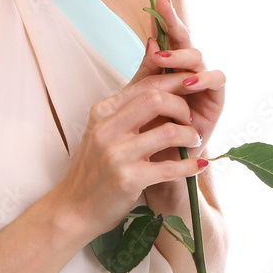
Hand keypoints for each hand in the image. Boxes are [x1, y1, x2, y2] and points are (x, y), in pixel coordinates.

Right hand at [57, 62, 209, 240]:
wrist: (74, 208)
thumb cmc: (95, 167)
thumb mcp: (104, 129)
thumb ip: (128, 104)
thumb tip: (152, 64)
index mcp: (103, 111)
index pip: (145, 85)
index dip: (175, 83)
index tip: (192, 90)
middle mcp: (106, 128)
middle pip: (156, 99)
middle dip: (183, 107)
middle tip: (192, 120)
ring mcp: (116, 154)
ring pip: (167, 131)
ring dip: (189, 136)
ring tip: (194, 141)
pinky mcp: (127, 179)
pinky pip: (169, 168)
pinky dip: (189, 166)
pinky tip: (198, 166)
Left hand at [136, 0, 225, 213]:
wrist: (161, 172)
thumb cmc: (148, 134)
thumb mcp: (140, 99)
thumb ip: (147, 71)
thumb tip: (150, 38)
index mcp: (164, 64)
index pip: (162, 28)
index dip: (161, 3)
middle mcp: (186, 69)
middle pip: (183, 34)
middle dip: (174, 15)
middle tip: (161, 3)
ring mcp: (202, 83)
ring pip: (198, 55)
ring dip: (181, 55)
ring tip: (161, 61)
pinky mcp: (217, 101)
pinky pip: (218, 81)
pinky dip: (203, 79)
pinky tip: (188, 82)